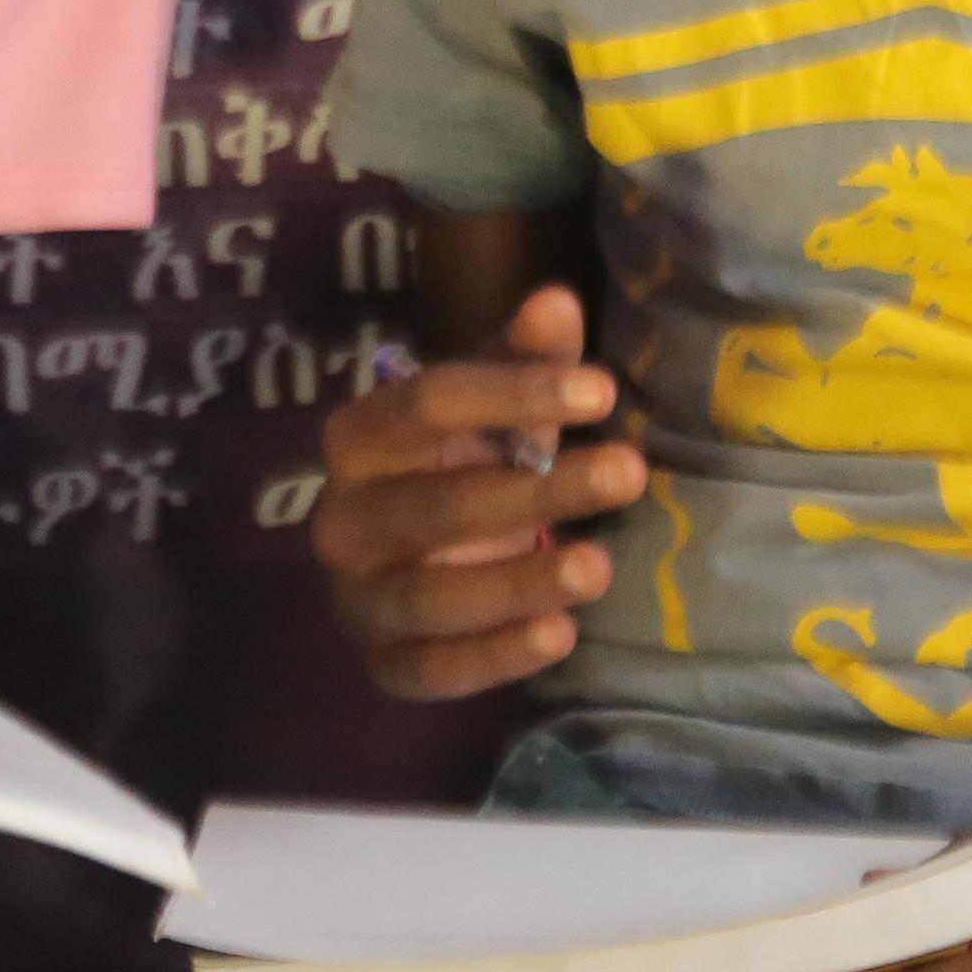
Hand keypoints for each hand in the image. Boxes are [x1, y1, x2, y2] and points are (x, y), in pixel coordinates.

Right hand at [310, 285, 640, 700]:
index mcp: (358, 437)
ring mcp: (357, 598)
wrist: (413, 557)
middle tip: (629, 472)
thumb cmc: (462, 462)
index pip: (424, 404)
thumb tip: (556, 301)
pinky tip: (561, 635)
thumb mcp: (496, 407)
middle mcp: (343, 519)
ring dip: (518, 583)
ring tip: (600, 566)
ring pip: (430, 598)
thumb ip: (525, 356)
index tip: (601, 390)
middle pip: (437, 506)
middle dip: (538, 492)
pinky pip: (430, 671)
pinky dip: (494, 658)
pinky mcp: (383, 663)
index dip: (512, 393)